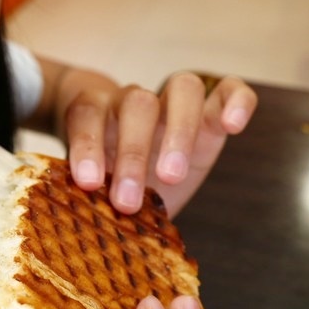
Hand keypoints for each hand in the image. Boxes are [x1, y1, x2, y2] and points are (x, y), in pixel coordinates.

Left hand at [62, 71, 256, 216]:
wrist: (125, 173)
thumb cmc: (104, 182)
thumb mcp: (89, 189)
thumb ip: (86, 194)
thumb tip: (71, 219)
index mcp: (95, 112)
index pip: (87, 114)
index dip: (86, 145)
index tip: (88, 183)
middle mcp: (132, 100)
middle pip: (137, 104)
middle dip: (133, 153)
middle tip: (128, 201)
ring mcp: (172, 102)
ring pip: (182, 89)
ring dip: (179, 132)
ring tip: (172, 176)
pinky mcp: (210, 112)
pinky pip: (228, 89)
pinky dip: (237, 99)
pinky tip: (234, 124)